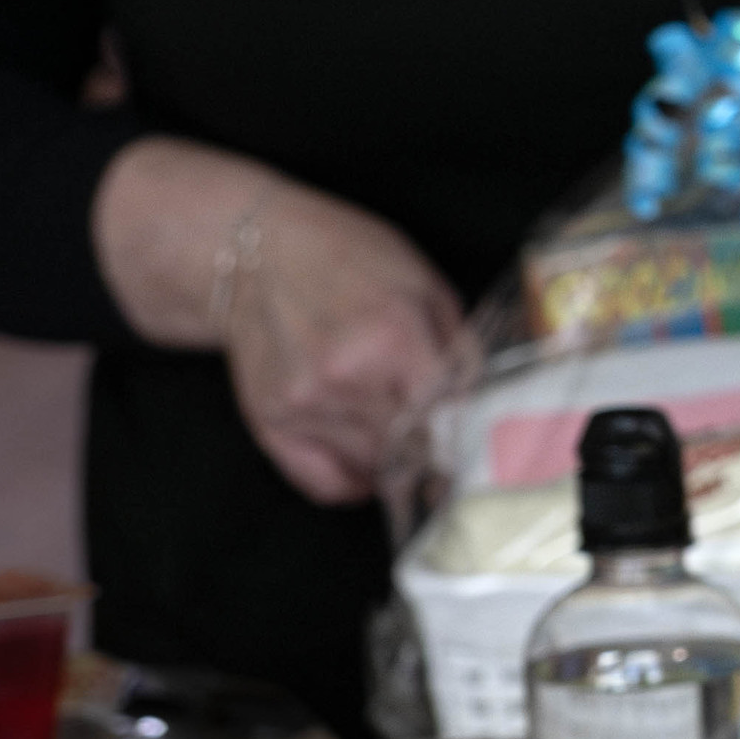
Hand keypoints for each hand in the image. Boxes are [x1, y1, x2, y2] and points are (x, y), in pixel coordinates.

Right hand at [92, 136, 463, 502]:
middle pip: (413, 452)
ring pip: (375, 472)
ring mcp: (304, 404)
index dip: (466, 438)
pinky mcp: (270, 422)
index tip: (476, 446)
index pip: (448, 420)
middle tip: (440, 445)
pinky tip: (364, 460)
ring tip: (396, 436)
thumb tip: (483, 408)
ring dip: (395, 465)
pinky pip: (325, 485)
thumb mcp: (423, 285)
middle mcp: (347, 377)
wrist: (256, 253)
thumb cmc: (347, 259)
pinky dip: (352, 482)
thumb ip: (458, 348)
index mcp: (394, 338)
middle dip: (433, 453)